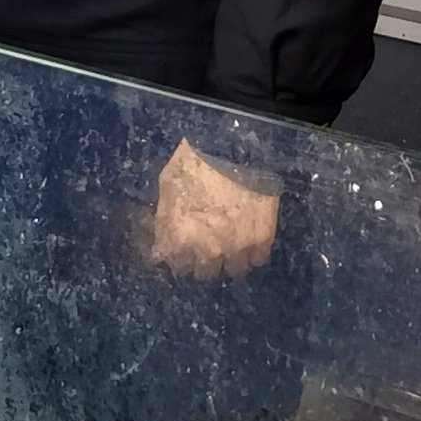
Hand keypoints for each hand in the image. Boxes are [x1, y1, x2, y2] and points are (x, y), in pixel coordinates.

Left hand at [148, 139, 279, 279]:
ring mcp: (236, 248)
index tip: (180, 250)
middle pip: (202, 274)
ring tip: (229, 245)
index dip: (176, 256)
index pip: (174, 265)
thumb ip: (163, 221)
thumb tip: (159, 245)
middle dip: (200, 261)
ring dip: (228, 260)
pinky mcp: (261, 240)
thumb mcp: (167, 187)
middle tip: (204, 246)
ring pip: (232, 271)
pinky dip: (252, 253)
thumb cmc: (194, 162)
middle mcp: (207, 251)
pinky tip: (248, 241)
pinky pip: (257, 260)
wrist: (234, 146)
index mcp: (180, 239)